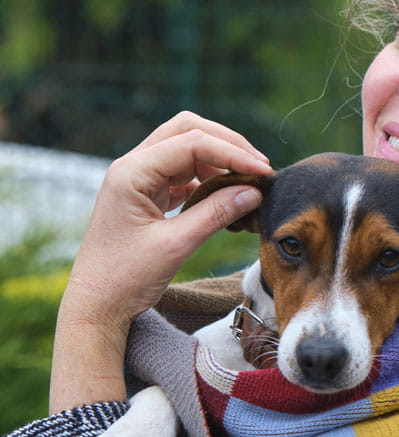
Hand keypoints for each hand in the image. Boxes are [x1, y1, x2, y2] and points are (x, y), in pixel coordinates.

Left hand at [50, 112, 272, 411]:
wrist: (96, 305)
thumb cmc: (126, 278)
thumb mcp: (176, 245)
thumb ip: (216, 213)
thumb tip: (254, 192)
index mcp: (132, 172)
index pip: (192, 143)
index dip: (233, 154)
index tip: (264, 172)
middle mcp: (133, 166)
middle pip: (188, 130)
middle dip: (227, 144)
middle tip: (259, 168)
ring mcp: (139, 178)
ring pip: (186, 148)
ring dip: (219, 159)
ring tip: (249, 181)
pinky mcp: (147, 194)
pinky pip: (183, 172)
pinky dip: (209, 177)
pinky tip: (228, 193)